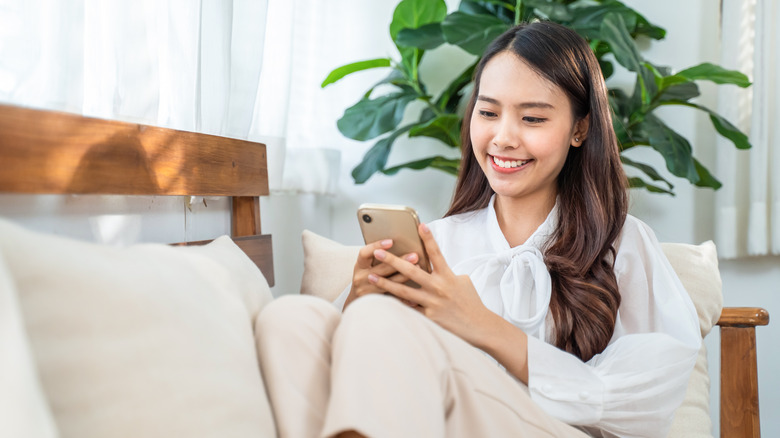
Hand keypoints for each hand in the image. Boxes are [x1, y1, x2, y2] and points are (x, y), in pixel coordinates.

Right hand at [343, 239, 419, 308]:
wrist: (358, 302)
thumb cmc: (367, 279)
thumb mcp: (367, 267)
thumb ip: (379, 258)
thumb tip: (397, 244)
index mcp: (359, 266)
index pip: (364, 253)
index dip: (377, 246)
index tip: (391, 241)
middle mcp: (360, 278)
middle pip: (381, 269)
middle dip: (399, 261)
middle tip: (414, 255)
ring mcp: (366, 291)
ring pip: (389, 283)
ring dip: (405, 275)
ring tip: (418, 268)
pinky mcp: (375, 301)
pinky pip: (393, 297)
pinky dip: (404, 293)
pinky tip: (416, 289)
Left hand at [366, 223, 493, 345]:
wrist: (479, 326)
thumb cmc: (471, 303)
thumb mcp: (463, 282)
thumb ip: (448, 273)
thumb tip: (436, 267)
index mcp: (448, 275)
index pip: (436, 253)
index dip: (428, 238)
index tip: (420, 225)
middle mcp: (438, 287)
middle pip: (411, 271)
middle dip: (393, 260)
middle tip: (378, 251)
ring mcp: (432, 303)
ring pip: (403, 291)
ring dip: (385, 283)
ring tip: (371, 276)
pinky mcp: (428, 317)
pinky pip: (408, 310)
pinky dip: (395, 305)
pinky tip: (380, 301)